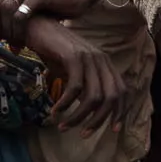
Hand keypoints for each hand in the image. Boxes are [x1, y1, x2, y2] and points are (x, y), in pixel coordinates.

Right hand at [25, 14, 123, 131]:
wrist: (37, 27)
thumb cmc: (54, 51)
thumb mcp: (74, 70)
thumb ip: (84, 87)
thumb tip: (88, 110)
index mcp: (105, 63)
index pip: (123, 91)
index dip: (121, 112)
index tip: (114, 130)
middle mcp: (101, 60)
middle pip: (111, 97)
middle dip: (99, 120)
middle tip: (84, 134)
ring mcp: (88, 58)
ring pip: (93, 96)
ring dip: (79, 116)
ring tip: (64, 126)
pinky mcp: (73, 57)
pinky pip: (75, 88)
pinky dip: (65, 103)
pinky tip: (55, 111)